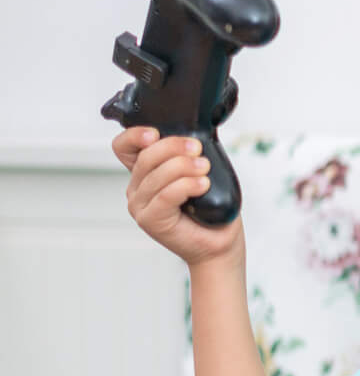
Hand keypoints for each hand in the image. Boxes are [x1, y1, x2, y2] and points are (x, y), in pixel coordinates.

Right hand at [114, 127, 242, 266]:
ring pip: (156, 175)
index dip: (135, 135)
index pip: (124, 147)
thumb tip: (197, 133)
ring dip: (184, 167)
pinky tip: (202, 184)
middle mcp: (137, 188)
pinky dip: (186, 186)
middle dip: (174, 147)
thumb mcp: (201, 171)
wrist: (219, 243)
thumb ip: (191, 153)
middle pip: (145, 157)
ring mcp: (141, 206)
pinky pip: (165, 195)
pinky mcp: (151, 220)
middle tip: (197, 150)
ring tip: (205, 170)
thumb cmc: (212, 209)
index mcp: (145, 173)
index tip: (156, 132)